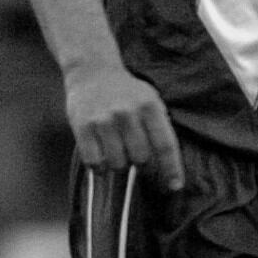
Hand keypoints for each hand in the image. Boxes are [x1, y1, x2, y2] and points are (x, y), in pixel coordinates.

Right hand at [66, 63, 183, 190]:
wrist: (92, 70)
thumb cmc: (127, 92)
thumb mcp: (150, 100)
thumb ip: (159, 127)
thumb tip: (166, 166)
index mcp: (149, 106)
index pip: (165, 145)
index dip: (171, 169)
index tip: (174, 187)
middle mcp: (127, 113)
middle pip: (141, 159)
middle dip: (143, 165)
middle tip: (138, 158)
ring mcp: (103, 121)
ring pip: (118, 163)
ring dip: (120, 165)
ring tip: (118, 152)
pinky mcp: (83, 127)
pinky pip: (94, 162)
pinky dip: (100, 167)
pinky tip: (102, 157)